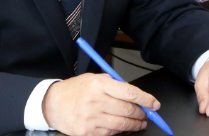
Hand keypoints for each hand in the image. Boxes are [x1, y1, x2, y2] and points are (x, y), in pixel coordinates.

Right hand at [42, 73, 159, 135]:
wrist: (53, 104)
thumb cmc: (76, 90)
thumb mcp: (95, 79)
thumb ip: (116, 85)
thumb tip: (136, 96)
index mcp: (100, 85)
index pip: (130, 93)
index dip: (146, 99)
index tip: (155, 104)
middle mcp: (96, 101)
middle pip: (128, 110)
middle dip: (142, 114)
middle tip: (146, 114)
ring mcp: (91, 118)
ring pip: (122, 125)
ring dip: (135, 125)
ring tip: (139, 123)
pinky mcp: (87, 132)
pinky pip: (110, 134)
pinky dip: (119, 131)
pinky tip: (120, 127)